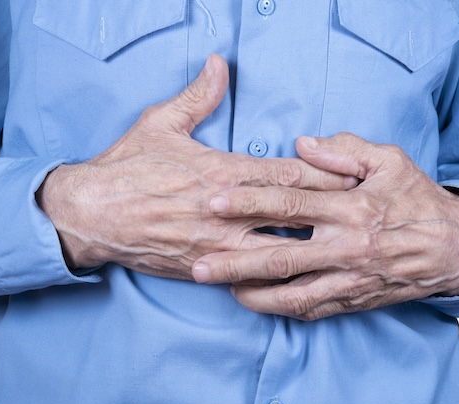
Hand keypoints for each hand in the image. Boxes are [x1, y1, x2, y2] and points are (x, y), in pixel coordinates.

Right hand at [37, 55, 354, 279]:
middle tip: (368, 217)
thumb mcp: (161, 123)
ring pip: (280, 251)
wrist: (90, 215)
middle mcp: (228, 211)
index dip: (327, 175)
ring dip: (314, 251)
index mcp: (223, 172)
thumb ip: (199, 96)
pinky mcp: (207, 268)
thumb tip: (220, 63)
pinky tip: (306, 284)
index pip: (289, 173)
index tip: (358, 177)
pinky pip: (252, 278)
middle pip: (294, 213)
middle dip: (332, 215)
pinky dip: (281, 280)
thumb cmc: (127, 167)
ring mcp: (220, 244)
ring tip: (348, 254)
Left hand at [192, 133, 458, 319]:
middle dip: (235, 261)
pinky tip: (256, 302)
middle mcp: (347, 247)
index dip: (250, 202)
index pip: (291, 204)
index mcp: (352, 208)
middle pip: (280, 257)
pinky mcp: (354, 300)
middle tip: (198, 264)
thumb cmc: (419, 198)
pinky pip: (313, 310)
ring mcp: (349, 279)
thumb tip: (301, 144)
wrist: (455, 247)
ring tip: (220, 287)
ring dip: (252, 293)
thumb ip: (345, 150)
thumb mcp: (391, 161)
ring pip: (292, 294)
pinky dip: (281, 309)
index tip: (214, 200)